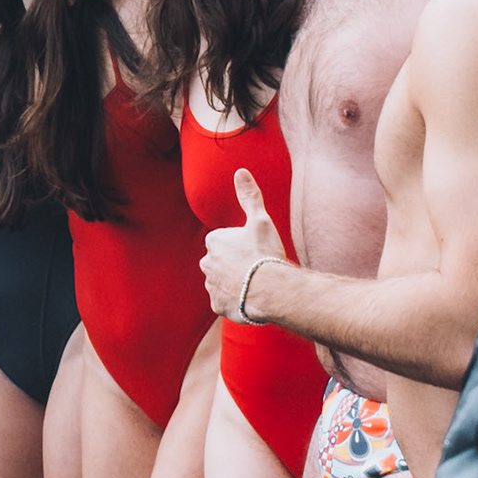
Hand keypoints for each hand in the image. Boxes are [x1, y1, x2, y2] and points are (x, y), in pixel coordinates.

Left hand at [202, 168, 289, 322]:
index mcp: (214, 242)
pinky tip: (250, 297)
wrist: (270, 290)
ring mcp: (211, 286)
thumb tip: (240, 172)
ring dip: (235, 282)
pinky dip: (235, 301)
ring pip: (222, 282)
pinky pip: (225, 301)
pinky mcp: (217, 305)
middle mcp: (206, 264)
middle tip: (256, 267)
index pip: (225, 241)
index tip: (255, 250)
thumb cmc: (265, 253)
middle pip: (222, 262)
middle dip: (235, 264)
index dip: (242, 246)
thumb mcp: (260, 220)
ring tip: (254, 283)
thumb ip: (249, 196)